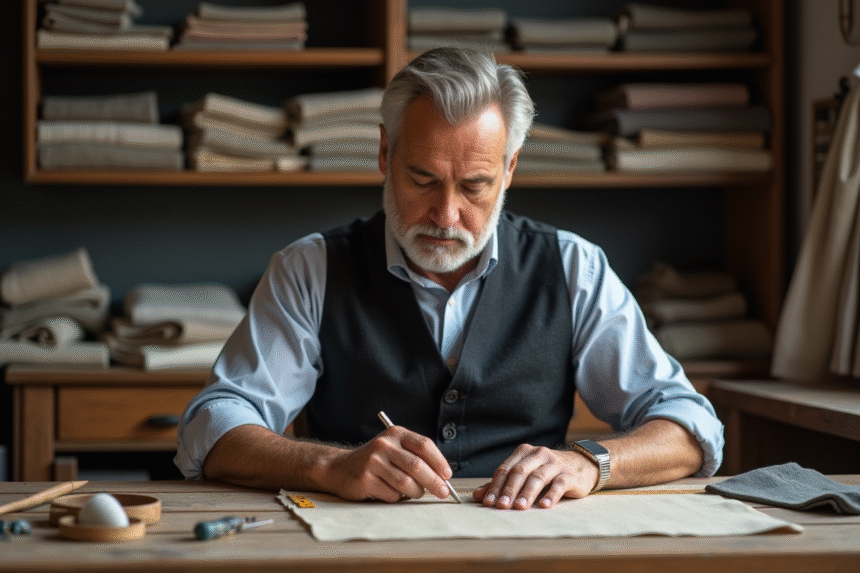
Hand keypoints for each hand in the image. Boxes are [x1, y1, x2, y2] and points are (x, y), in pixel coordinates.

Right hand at [320, 425, 452, 502]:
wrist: (340, 468)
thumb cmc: (375, 461)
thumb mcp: (394, 448)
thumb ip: (415, 456)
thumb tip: (442, 477)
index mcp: (395, 434)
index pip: (424, 445)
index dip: (439, 461)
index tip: (447, 475)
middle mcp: (384, 445)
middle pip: (417, 466)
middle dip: (434, 482)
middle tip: (443, 492)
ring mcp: (373, 462)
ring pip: (406, 483)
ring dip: (416, 492)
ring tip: (415, 493)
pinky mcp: (365, 480)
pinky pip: (392, 494)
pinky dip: (397, 498)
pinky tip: (391, 492)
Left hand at [473, 444, 598, 509]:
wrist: (581, 465)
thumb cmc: (547, 472)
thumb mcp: (525, 474)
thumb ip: (503, 484)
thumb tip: (478, 496)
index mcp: (524, 453)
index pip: (505, 469)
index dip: (495, 485)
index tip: (488, 502)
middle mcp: (538, 454)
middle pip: (519, 471)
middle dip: (509, 489)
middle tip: (501, 506)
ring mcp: (554, 463)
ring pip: (537, 477)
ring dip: (527, 493)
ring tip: (519, 508)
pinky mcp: (569, 475)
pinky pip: (558, 484)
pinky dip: (551, 495)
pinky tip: (544, 506)